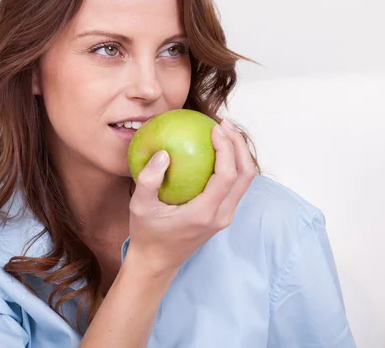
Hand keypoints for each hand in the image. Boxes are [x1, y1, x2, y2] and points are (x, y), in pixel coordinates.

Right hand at [126, 118, 256, 276]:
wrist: (157, 262)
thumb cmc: (147, 233)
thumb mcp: (139, 207)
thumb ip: (148, 181)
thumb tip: (163, 153)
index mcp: (205, 213)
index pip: (227, 175)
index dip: (227, 148)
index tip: (215, 128)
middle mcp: (221, 215)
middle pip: (246, 175)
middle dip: (239, 145)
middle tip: (223, 123)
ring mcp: (225, 216)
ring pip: (245, 180)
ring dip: (239, 153)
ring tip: (223, 131)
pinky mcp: (222, 215)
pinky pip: (235, 185)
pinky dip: (232, 164)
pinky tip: (215, 149)